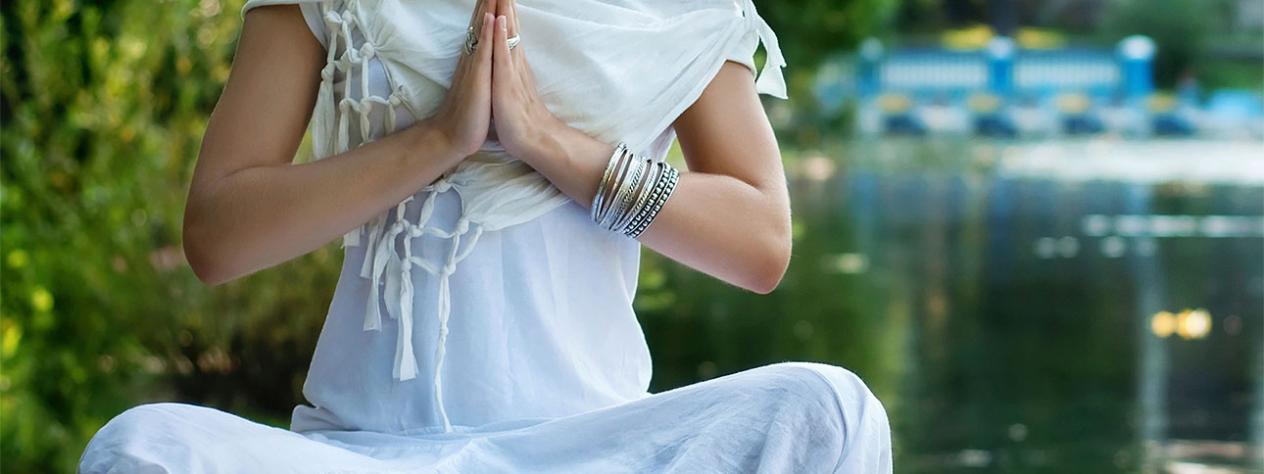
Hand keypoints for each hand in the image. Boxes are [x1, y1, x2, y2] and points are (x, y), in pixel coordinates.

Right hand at [425, 0, 496, 157]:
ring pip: (482, 29)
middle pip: (481, 19)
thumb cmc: (469, 112)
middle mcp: (473, 56)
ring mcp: (474, 65)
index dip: (490, 5)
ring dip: (488, 7)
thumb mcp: (479, 84)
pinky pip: (483, 51)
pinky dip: (487, 33)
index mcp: (476, 58)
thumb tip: (486, 53)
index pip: (484, 24)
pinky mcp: (477, 78)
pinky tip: (491, 17)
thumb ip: (482, 66)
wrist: (453, 135)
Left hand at [489, 0, 569, 163]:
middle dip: (506, 3)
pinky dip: (501, 37)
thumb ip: (511, 73)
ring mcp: (511, 71)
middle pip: (510, 24)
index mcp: (513, 64)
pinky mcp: (507, 83)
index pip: (508, 29)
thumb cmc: (518, 119)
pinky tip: (500, 21)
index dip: (505, 9)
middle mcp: (514, 62)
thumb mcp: (511, 89)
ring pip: (507, 33)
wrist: (531, 141)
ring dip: (504, 10)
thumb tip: (509, 60)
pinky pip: (503, 55)